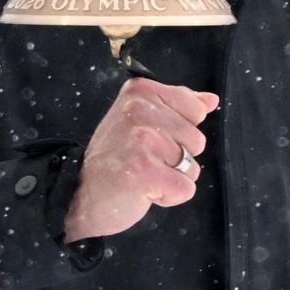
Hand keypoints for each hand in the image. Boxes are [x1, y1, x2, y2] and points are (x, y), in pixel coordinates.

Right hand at [64, 78, 218, 240]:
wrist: (78, 193)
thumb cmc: (112, 159)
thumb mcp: (140, 122)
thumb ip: (177, 106)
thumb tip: (210, 100)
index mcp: (139, 92)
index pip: (195, 109)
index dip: (178, 131)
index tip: (148, 137)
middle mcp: (138, 110)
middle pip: (197, 140)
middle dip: (175, 157)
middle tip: (141, 160)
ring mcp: (142, 141)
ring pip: (192, 166)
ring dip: (171, 177)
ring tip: (141, 175)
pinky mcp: (146, 172)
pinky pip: (185, 188)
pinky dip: (168, 197)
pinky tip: (142, 191)